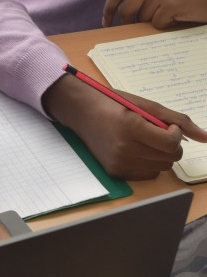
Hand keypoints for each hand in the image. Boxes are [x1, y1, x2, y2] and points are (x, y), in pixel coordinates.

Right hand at [43, 73, 206, 179]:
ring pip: (161, 167)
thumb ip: (177, 119)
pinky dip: (150, 163)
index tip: (166, 125)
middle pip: (169, 158)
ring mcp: (119, 163)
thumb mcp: (145, 105)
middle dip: (170, 145)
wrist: (81, 112)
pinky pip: (148, 174)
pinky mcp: (116, 172)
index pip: (170, 143)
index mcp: (131, 126)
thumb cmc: (113, 103)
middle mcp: (124, 148)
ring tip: (146, 140)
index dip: (174, 134)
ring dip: (161, 155)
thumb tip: (205, 137)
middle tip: (157, 132)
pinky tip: (137, 150)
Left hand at [102, 0, 206, 27]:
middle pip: (127, 6)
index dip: (109, 6)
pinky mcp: (171, 4)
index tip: (106, 20)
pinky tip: (178, 18)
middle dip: (126, 21)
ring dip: (154, 21)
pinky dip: (166, 25)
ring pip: (143, 17)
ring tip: (170, 15)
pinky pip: (158, 23)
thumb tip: (126, 12)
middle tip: (129, 29)